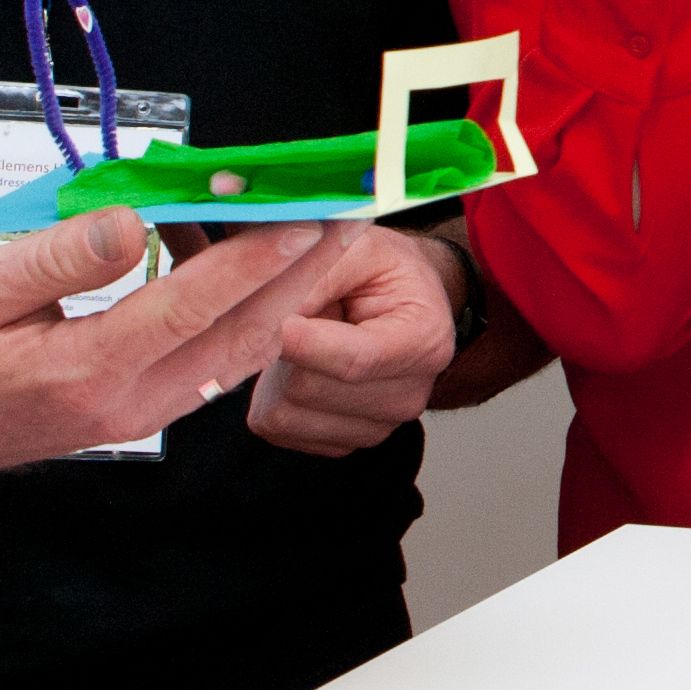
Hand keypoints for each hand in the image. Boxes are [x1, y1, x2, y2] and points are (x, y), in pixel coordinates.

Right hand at [0, 212, 333, 494]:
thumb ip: (52, 259)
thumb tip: (129, 222)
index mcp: (82, 372)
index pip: (189, 308)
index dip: (251, 261)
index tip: (301, 219)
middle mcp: (125, 403)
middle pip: (236, 335)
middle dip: (301, 277)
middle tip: (351, 222)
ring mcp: (138, 413)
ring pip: (235, 352)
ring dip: (288, 295)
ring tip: (330, 239)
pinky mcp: (139, 408)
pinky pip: (211, 360)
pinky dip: (248, 313)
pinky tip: (263, 267)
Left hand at [247, 220, 463, 455]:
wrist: (401, 299)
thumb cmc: (383, 270)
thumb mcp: (358, 247)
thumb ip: (316, 271)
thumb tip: (269, 310)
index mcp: (425, 340)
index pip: (353, 359)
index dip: (300, 342)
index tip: (265, 318)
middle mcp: (410, 395)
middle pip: (309, 389)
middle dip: (282, 349)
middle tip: (288, 314)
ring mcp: (377, 426)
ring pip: (286, 414)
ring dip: (273, 373)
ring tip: (298, 338)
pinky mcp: (342, 442)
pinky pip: (277, 430)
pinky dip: (271, 397)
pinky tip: (296, 365)